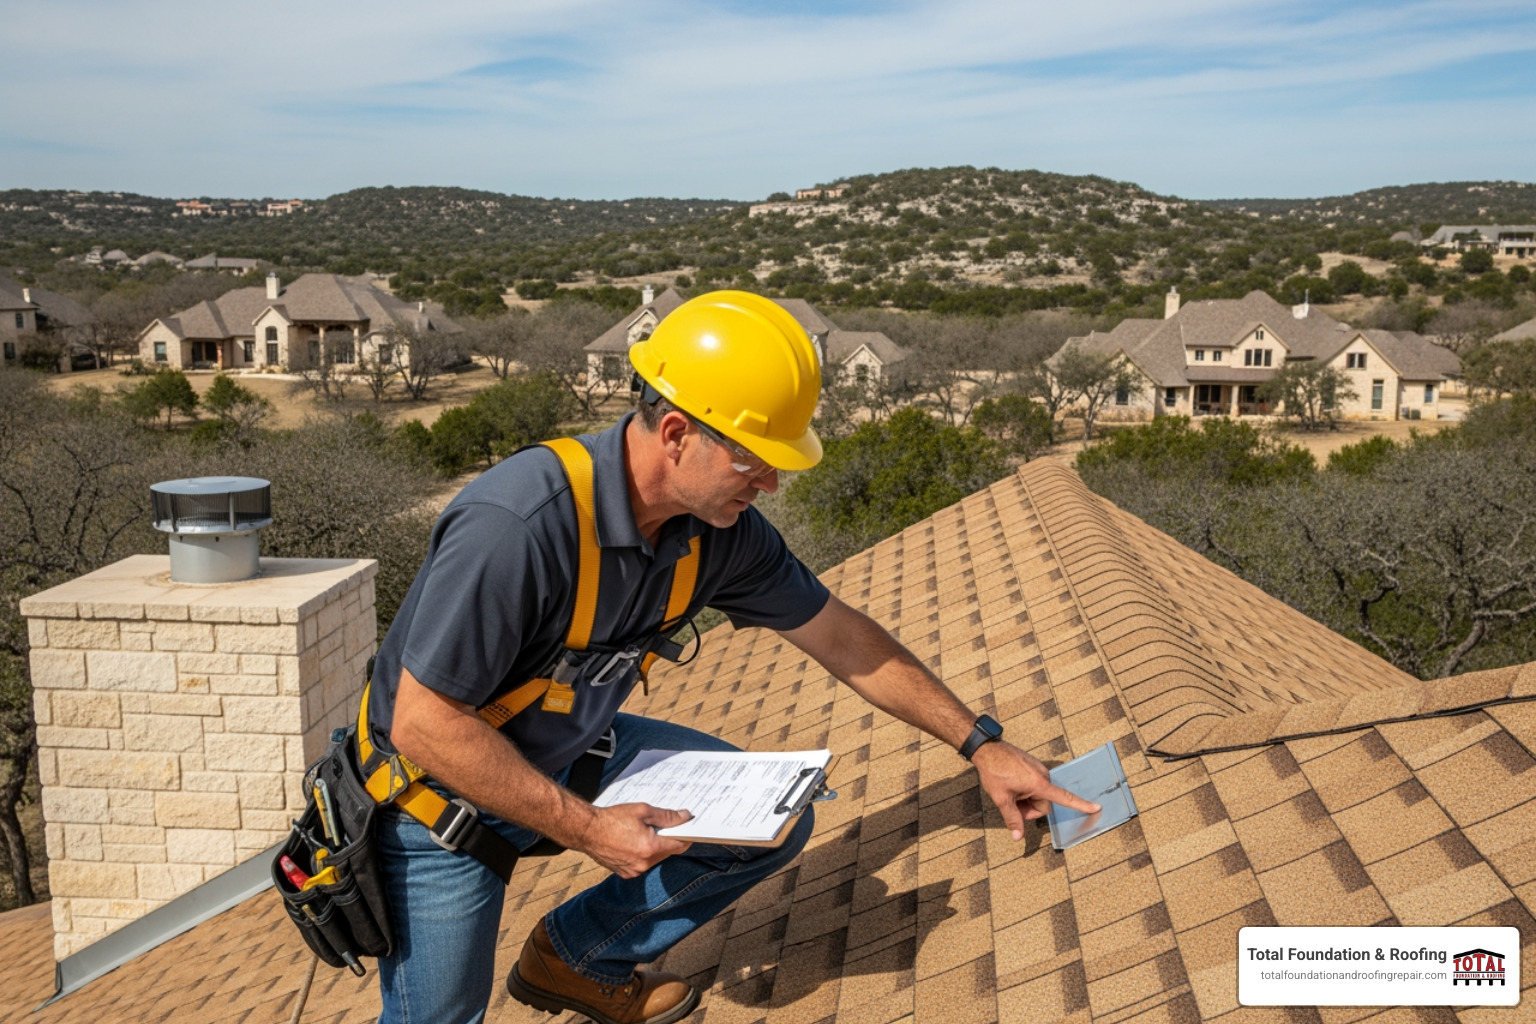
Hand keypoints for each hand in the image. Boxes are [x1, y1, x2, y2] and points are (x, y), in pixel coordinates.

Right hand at [579, 803, 693, 878]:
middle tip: (661, 825)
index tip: (688, 828)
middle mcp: (644, 863)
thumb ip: (666, 816)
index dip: (686, 835)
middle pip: (667, 852)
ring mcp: (634, 871)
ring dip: (655, 848)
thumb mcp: (642, 811)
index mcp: (650, 847)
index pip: (679, 845)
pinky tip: (633, 842)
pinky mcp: (626, 874)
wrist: (587, 831)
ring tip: (643, 833)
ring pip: (655, 859)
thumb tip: (684, 817)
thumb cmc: (612, 818)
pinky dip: (642, 855)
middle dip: (668, 839)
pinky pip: (642, 865)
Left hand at [971, 742, 1099, 840]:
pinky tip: (1012, 784)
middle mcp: (1043, 775)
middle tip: (1011, 803)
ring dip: (1026, 799)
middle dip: (1029, 809)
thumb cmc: (994, 771)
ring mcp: (1039, 770)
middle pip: (1044, 804)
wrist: (987, 749)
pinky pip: (1034, 786)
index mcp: (1039, 783)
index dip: (1081, 805)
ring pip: (1038, 796)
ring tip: (1010, 791)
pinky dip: (1025, 790)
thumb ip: (1012, 818)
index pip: (1064, 798)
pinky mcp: (1034, 767)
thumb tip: (1018, 837)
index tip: (1097, 807)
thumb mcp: (1001, 798)